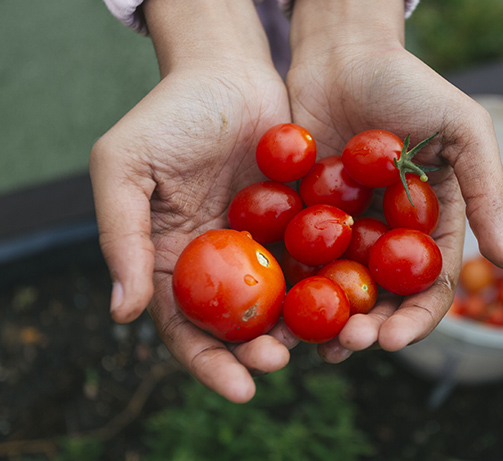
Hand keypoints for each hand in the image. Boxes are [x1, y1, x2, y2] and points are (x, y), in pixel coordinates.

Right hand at [89, 0, 296, 402]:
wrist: (229, 70)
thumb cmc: (168, 113)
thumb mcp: (125, 167)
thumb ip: (122, 237)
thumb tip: (123, 313)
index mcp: (174, 260)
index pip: (188, 327)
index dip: (210, 362)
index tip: (242, 388)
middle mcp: (220, 263)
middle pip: (240, 324)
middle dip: (261, 352)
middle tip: (283, 361)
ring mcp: (263, 245)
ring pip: (286, 301)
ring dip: (305, 327)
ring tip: (329, 341)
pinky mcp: (300, 224)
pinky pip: (317, 262)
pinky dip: (333, 284)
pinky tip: (355, 300)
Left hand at [286, 0, 502, 361]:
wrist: (343, 53)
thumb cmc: (409, 85)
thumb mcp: (463, 130)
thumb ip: (487, 192)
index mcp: (431, 224)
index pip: (429, 284)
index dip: (417, 317)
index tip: (395, 339)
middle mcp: (389, 234)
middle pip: (382, 297)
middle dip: (369, 328)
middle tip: (348, 345)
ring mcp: (345, 228)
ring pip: (339, 288)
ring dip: (329, 321)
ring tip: (315, 345)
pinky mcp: (304, 216)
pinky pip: (300, 259)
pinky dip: (293, 287)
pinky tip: (280, 311)